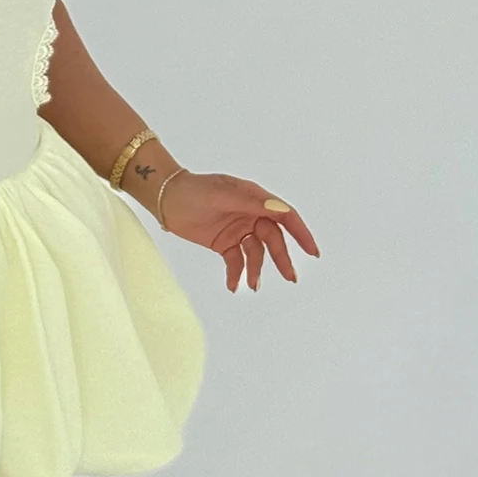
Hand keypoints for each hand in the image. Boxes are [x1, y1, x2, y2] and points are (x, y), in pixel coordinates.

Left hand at [158, 172, 319, 291]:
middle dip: (281, 258)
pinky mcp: (224, 243)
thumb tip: (279, 208)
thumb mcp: (222, 194)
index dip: (300, 233)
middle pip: (272, 239)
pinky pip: (236, 261)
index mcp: (254, 199)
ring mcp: (238, 230)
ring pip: (255, 253)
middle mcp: (250, 214)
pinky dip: (236, 274)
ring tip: (252, 285)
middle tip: (290, 278)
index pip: (284, 216)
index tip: (312, 251)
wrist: (165, 198)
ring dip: (256, 269)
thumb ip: (250, 202)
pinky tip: (233, 286)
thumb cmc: (193, 190)